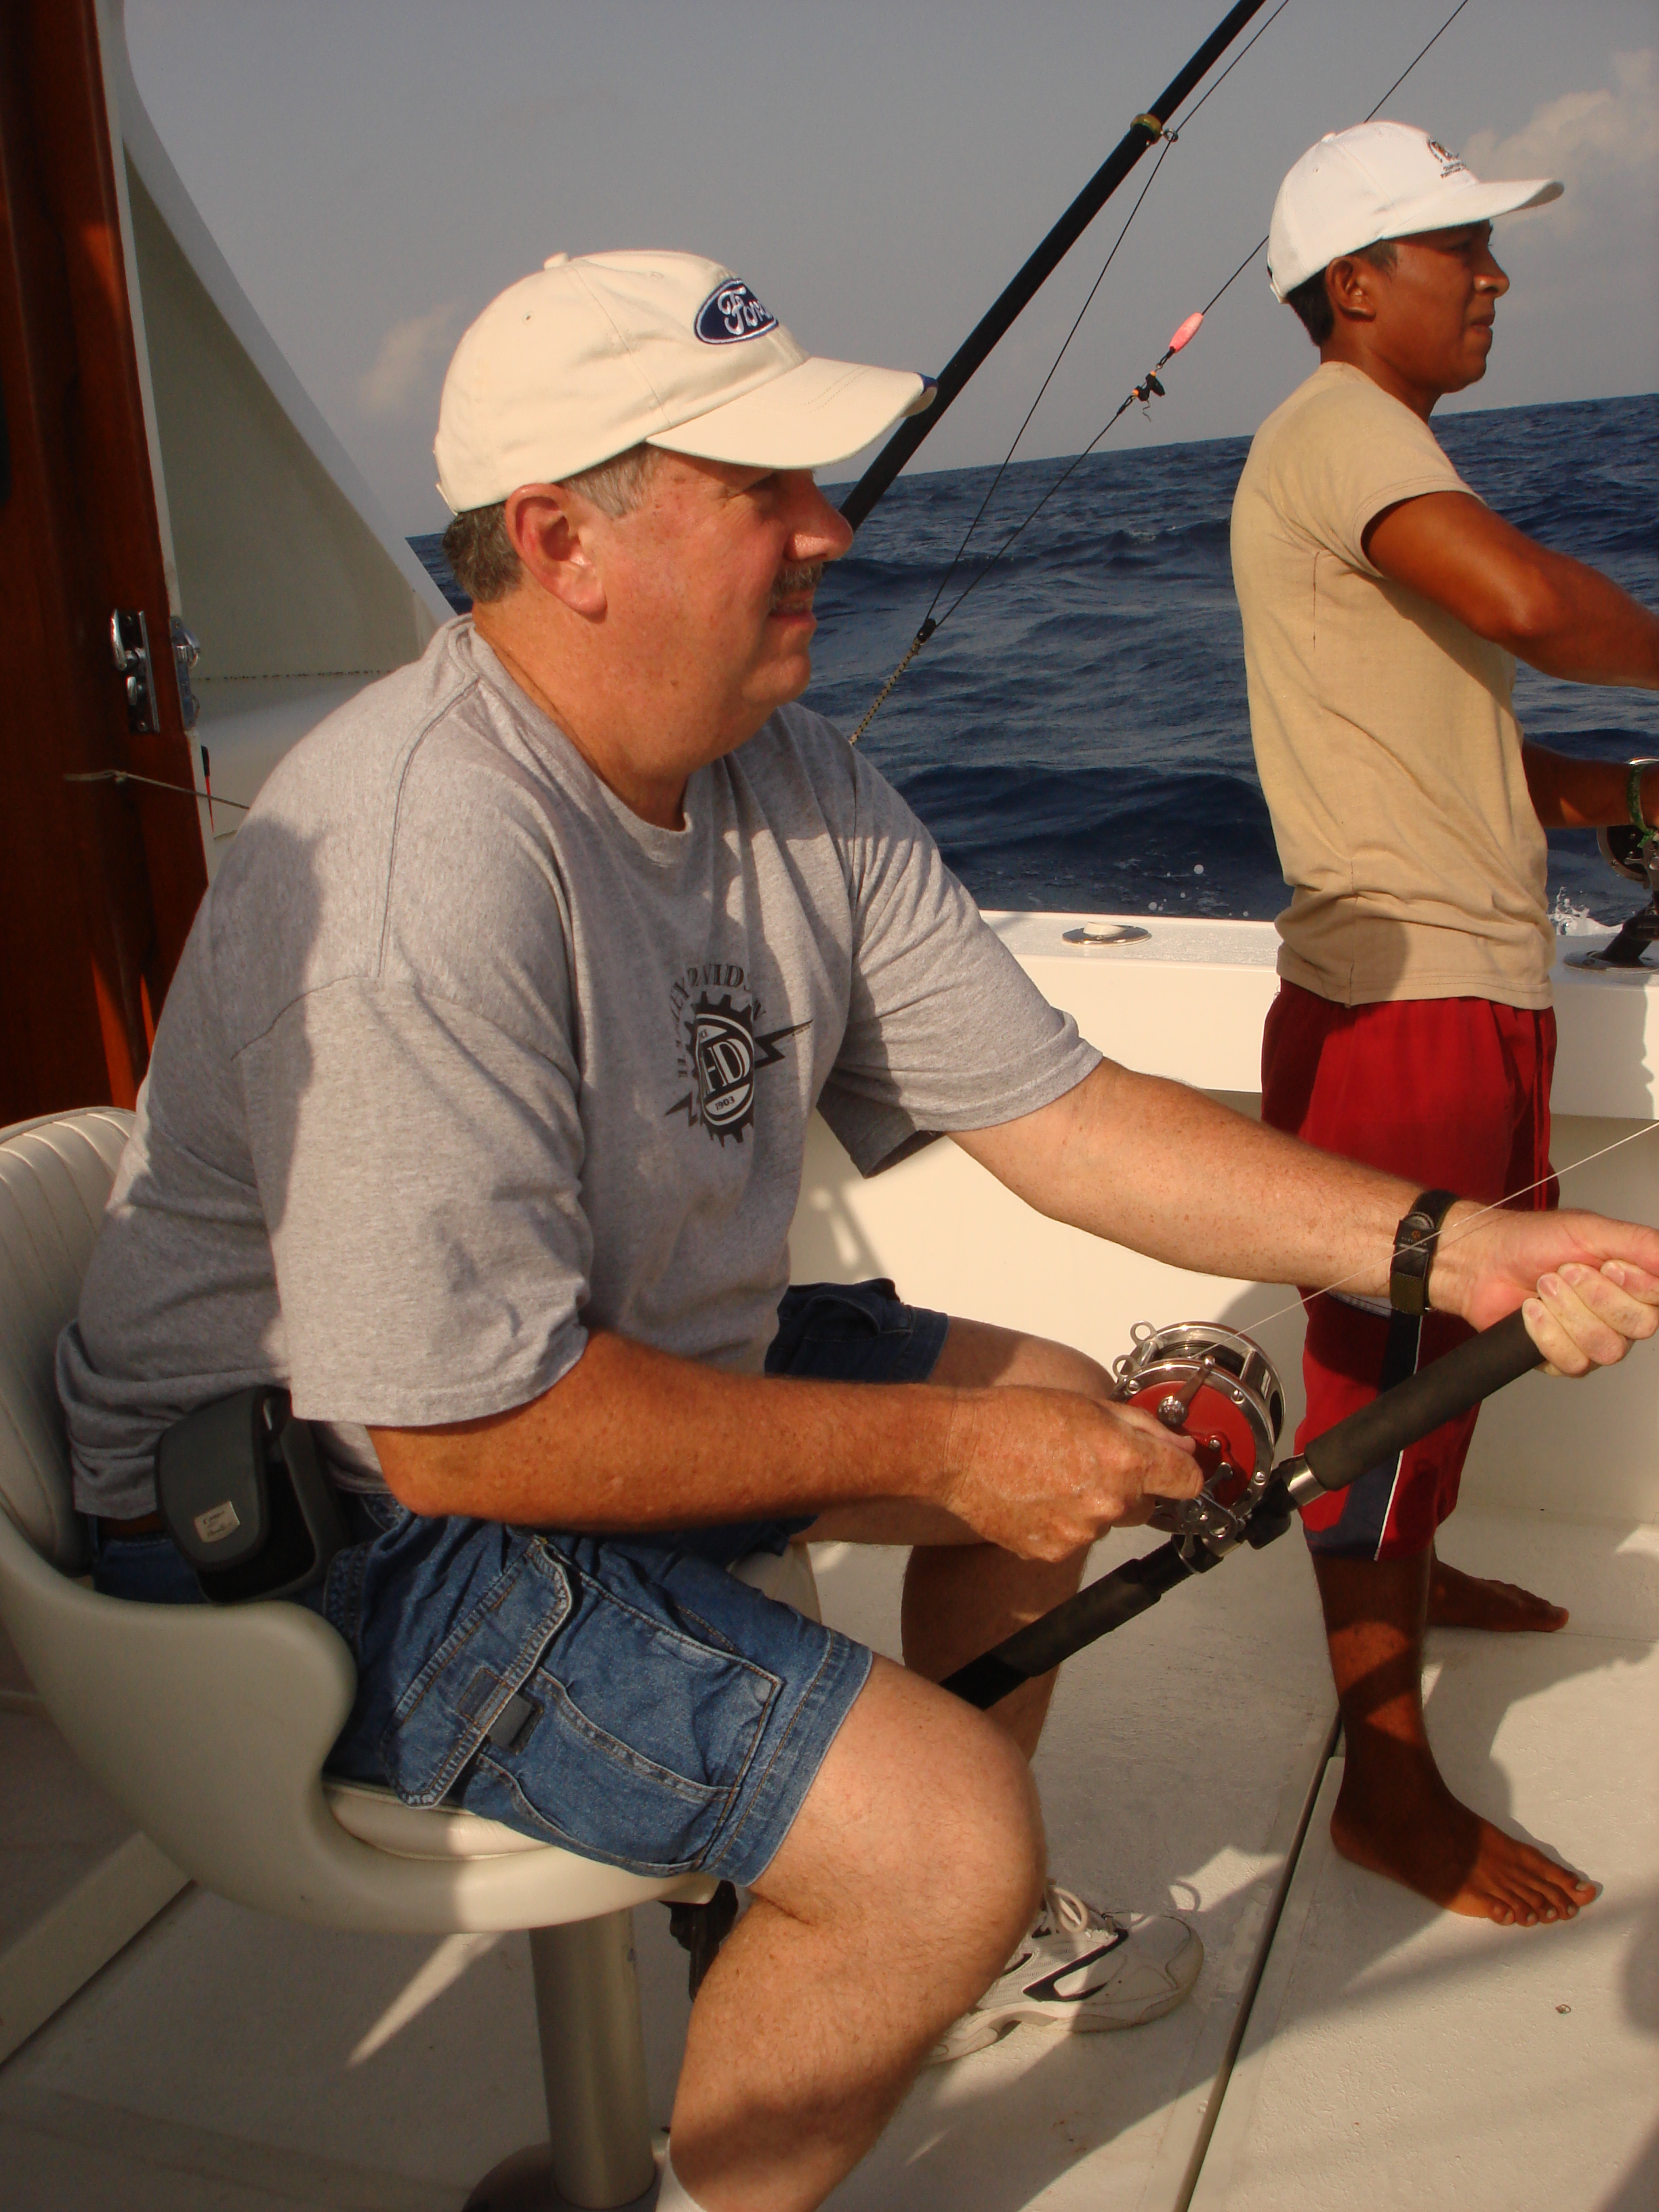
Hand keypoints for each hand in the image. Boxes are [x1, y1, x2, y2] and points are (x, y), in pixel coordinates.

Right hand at [940, 1387, 1202, 1561]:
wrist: (957, 1449)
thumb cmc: (1012, 1418)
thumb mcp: (1088, 1405)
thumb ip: (1142, 1427)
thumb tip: (1178, 1445)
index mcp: (1125, 1460)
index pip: (1188, 1481)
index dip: (1182, 1472)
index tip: (1173, 1469)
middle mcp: (1109, 1502)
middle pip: (1146, 1505)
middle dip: (1128, 1486)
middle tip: (1087, 1461)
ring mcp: (1081, 1533)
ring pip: (1106, 1522)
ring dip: (1091, 1504)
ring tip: (1051, 1475)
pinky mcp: (1052, 1552)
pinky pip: (1072, 1540)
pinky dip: (1060, 1523)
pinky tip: (1036, 1496)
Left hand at [1434, 1205, 1658, 1374]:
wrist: (1481, 1262)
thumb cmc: (1530, 1241)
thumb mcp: (1590, 1229)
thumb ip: (1640, 1244)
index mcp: (1633, 1282)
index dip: (1639, 1287)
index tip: (1609, 1266)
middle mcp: (1619, 1315)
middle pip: (1639, 1326)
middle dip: (1596, 1296)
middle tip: (1566, 1272)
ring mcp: (1593, 1340)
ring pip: (1606, 1348)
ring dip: (1568, 1312)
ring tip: (1544, 1287)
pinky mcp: (1564, 1359)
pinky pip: (1572, 1361)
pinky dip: (1546, 1332)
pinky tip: (1530, 1311)